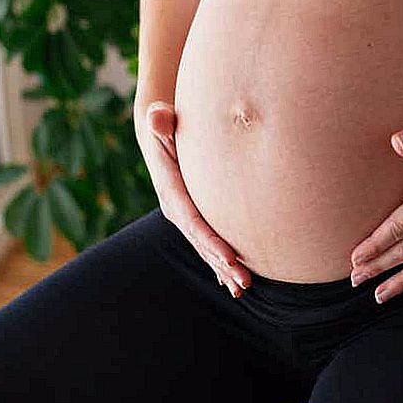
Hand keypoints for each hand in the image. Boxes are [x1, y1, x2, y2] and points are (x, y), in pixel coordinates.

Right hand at [140, 100, 251, 297]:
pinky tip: (235, 283)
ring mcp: (186, 218)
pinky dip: (221, 264)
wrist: (163, 136)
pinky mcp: (197, 218)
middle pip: (202, 242)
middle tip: (244, 282)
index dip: (211, 240)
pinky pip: (209, 244)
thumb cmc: (169, 128)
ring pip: (207, 248)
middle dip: (222, 264)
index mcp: (172, 194)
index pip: (194, 222)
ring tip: (244, 288)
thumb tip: (157, 114)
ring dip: (224, 269)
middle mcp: (178, 211)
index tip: (230, 257)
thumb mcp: (163, 124)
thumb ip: (162, 122)